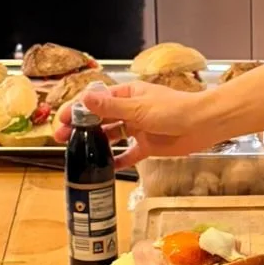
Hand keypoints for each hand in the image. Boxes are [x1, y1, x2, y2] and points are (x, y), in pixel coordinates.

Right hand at [57, 81, 217, 165]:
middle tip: (61, 138)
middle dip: (80, 127)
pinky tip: (104, 168)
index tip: (61, 120)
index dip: (77, 110)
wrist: (202, 125)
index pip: (96, 101)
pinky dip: (117, 160)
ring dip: (95, 143)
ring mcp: (138, 129)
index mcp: (127, 96)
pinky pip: (127, 154)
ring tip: (77, 154)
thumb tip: (84, 100)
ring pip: (111, 136)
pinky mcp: (147, 146)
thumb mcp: (138, 108)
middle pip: (100, 119)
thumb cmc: (174, 110)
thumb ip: (110, 108)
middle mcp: (130, 111)